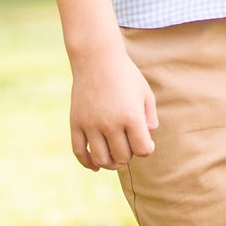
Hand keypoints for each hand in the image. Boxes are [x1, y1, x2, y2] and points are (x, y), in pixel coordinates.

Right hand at [69, 45, 158, 169]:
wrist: (96, 59)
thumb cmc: (126, 75)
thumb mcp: (145, 94)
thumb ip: (150, 118)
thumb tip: (146, 141)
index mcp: (131, 116)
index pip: (142, 150)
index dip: (146, 149)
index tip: (146, 143)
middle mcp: (110, 123)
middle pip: (122, 157)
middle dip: (129, 155)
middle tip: (130, 145)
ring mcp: (90, 125)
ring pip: (101, 159)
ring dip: (111, 164)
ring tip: (116, 157)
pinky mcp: (75, 123)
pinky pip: (79, 152)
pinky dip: (88, 163)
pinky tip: (96, 166)